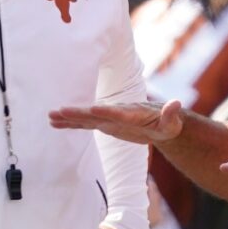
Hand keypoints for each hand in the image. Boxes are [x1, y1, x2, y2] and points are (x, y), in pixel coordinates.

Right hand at [49, 100, 182, 144]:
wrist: (160, 123)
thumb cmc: (168, 124)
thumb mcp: (172, 122)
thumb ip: (171, 114)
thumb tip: (177, 103)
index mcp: (132, 113)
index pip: (118, 112)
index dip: (106, 111)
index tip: (92, 109)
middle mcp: (116, 112)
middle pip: (95, 112)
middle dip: (77, 112)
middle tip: (59, 111)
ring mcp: (108, 118)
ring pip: (85, 117)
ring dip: (69, 117)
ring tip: (50, 116)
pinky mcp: (105, 124)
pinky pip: (85, 124)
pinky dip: (71, 124)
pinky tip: (55, 124)